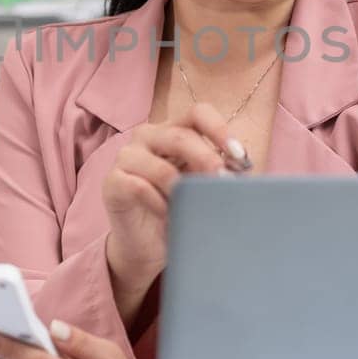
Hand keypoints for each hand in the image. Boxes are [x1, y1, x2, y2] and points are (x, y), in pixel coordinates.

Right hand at [100, 102, 244, 283]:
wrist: (148, 245)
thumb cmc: (179, 209)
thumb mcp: (203, 187)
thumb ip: (220, 172)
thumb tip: (245, 169)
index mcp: (174, 130)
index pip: (198, 113)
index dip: (220, 130)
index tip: (239, 155)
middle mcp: (148, 136)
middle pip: (180, 136)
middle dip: (207, 160)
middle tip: (223, 183)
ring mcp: (127, 157)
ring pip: (159, 166)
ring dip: (183, 189)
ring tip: (196, 207)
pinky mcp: (112, 181)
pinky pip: (139, 188)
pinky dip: (160, 204)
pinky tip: (169, 216)